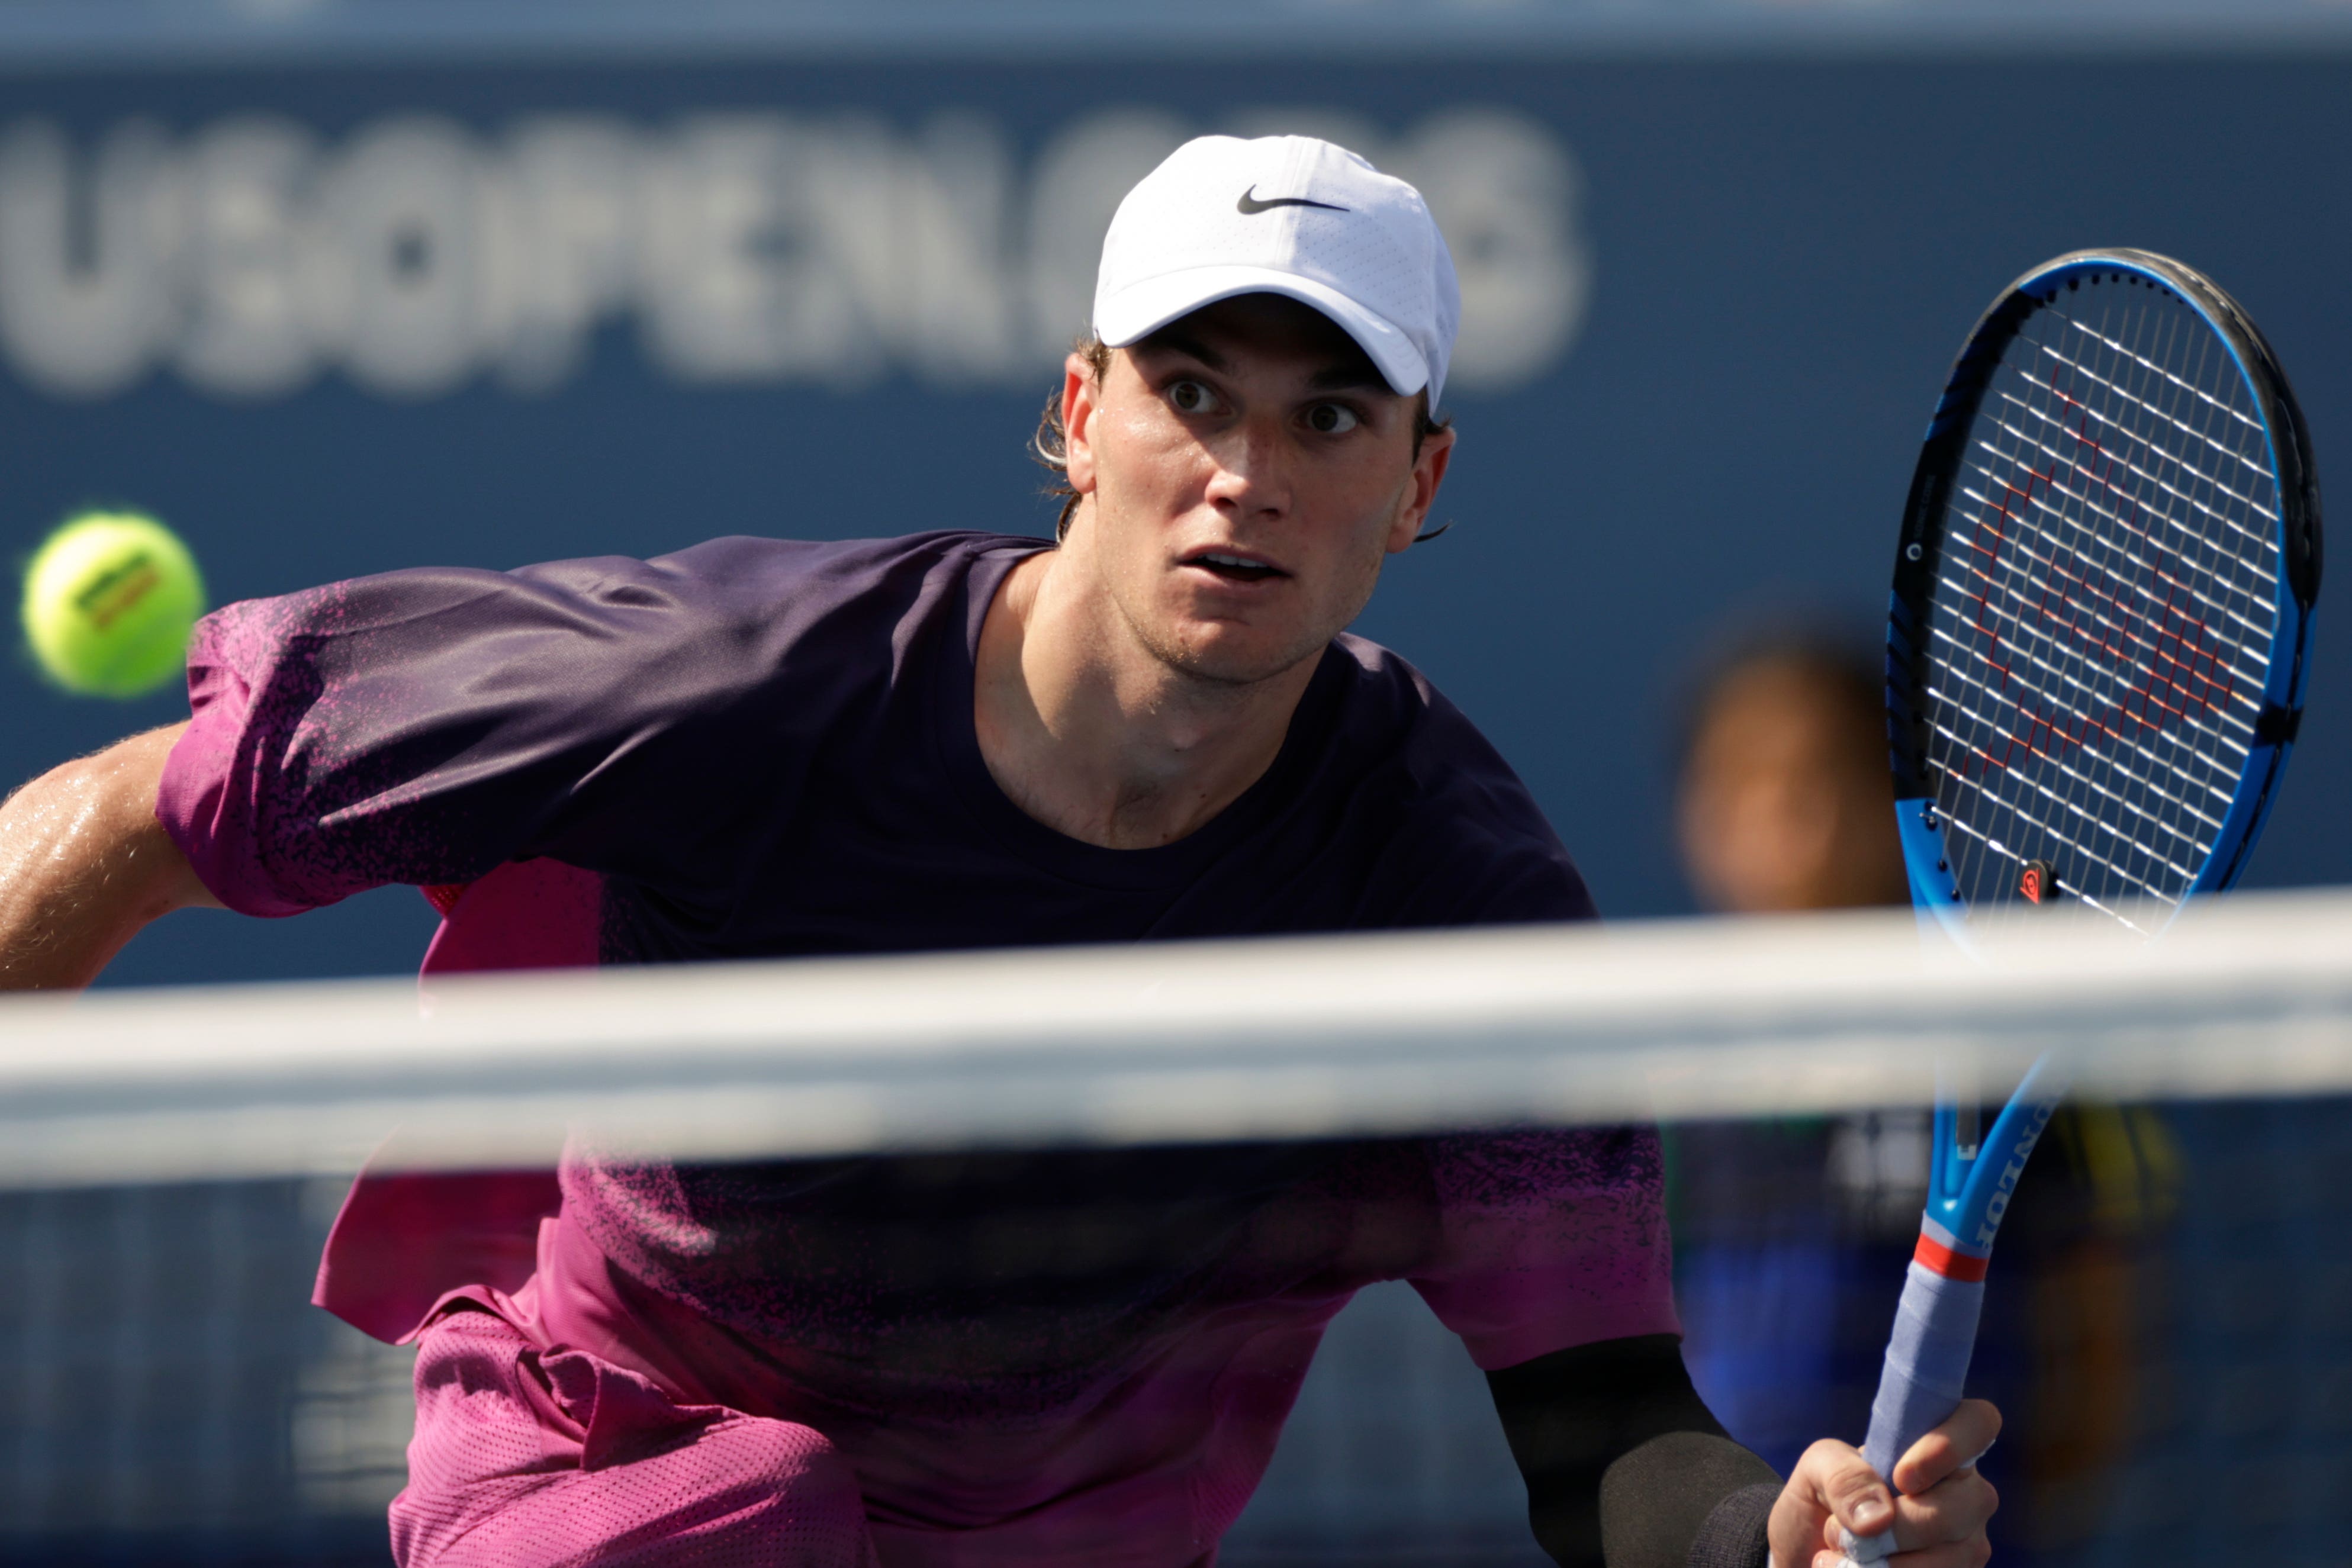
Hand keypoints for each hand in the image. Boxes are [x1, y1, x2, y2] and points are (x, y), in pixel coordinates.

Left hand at [1767, 1398, 1999, 1567]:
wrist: (1812, 1552)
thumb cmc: (1823, 1498)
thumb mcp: (1817, 1469)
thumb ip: (1842, 1475)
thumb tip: (1880, 1517)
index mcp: (1937, 1446)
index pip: (1978, 1421)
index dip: (1950, 1444)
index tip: (1902, 1476)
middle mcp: (1966, 1492)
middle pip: (1970, 1503)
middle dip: (1902, 1526)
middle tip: (1844, 1532)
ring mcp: (1968, 1540)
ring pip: (1954, 1554)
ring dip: (1887, 1562)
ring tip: (1842, 1554)